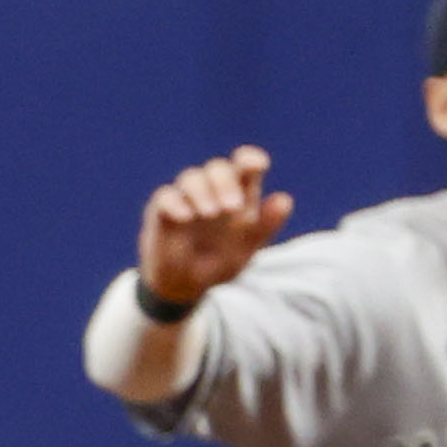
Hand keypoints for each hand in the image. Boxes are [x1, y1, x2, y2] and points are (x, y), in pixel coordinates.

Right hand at [138, 145, 293, 305]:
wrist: (185, 287)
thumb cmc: (218, 262)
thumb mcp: (246, 249)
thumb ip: (266, 225)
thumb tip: (286, 199)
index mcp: (237, 194)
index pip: (244, 165)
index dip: (250, 159)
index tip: (258, 164)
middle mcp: (211, 190)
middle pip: (218, 168)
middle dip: (226, 182)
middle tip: (232, 207)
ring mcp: (185, 198)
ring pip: (191, 177)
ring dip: (202, 191)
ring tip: (210, 213)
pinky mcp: (161, 211)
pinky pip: (165, 196)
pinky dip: (175, 203)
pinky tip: (186, 217)